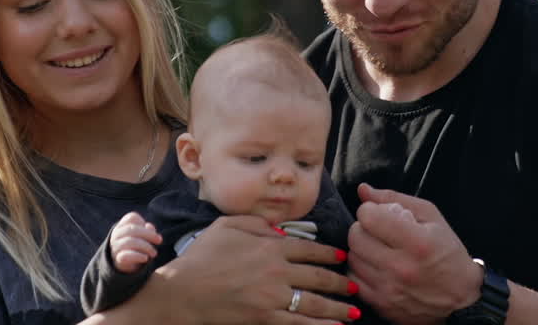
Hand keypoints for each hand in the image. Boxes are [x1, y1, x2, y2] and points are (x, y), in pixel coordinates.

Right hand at [110, 211, 161, 272]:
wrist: (124, 264)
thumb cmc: (136, 245)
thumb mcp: (143, 236)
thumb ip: (148, 230)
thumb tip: (149, 227)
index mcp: (122, 226)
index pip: (132, 217)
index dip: (143, 222)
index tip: (151, 231)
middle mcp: (117, 235)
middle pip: (132, 229)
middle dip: (149, 234)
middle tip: (159, 240)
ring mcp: (116, 247)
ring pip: (130, 242)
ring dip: (146, 246)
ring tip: (154, 253)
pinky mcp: (118, 259)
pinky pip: (126, 256)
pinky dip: (138, 256)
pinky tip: (145, 258)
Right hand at [149, 215, 360, 323]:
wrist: (183, 290)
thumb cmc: (202, 256)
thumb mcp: (227, 225)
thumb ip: (257, 223)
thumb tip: (280, 230)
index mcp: (270, 247)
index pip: (309, 249)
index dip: (329, 253)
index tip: (342, 257)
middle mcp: (277, 271)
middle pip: (318, 277)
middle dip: (339, 283)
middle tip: (354, 287)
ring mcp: (273, 297)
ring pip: (314, 303)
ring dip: (338, 309)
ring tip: (354, 313)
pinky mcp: (264, 319)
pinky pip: (298, 324)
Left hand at [347, 183, 483, 324]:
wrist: (460, 297)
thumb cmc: (447, 253)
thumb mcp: (431, 217)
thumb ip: (395, 199)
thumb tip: (363, 190)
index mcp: (416, 242)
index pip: (368, 217)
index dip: (370, 210)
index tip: (378, 213)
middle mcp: (400, 268)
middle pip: (355, 237)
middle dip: (363, 228)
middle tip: (377, 230)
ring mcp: (389, 289)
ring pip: (352, 258)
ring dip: (361, 249)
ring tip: (378, 248)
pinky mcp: (382, 305)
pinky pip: (354, 279)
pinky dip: (361, 269)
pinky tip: (375, 266)